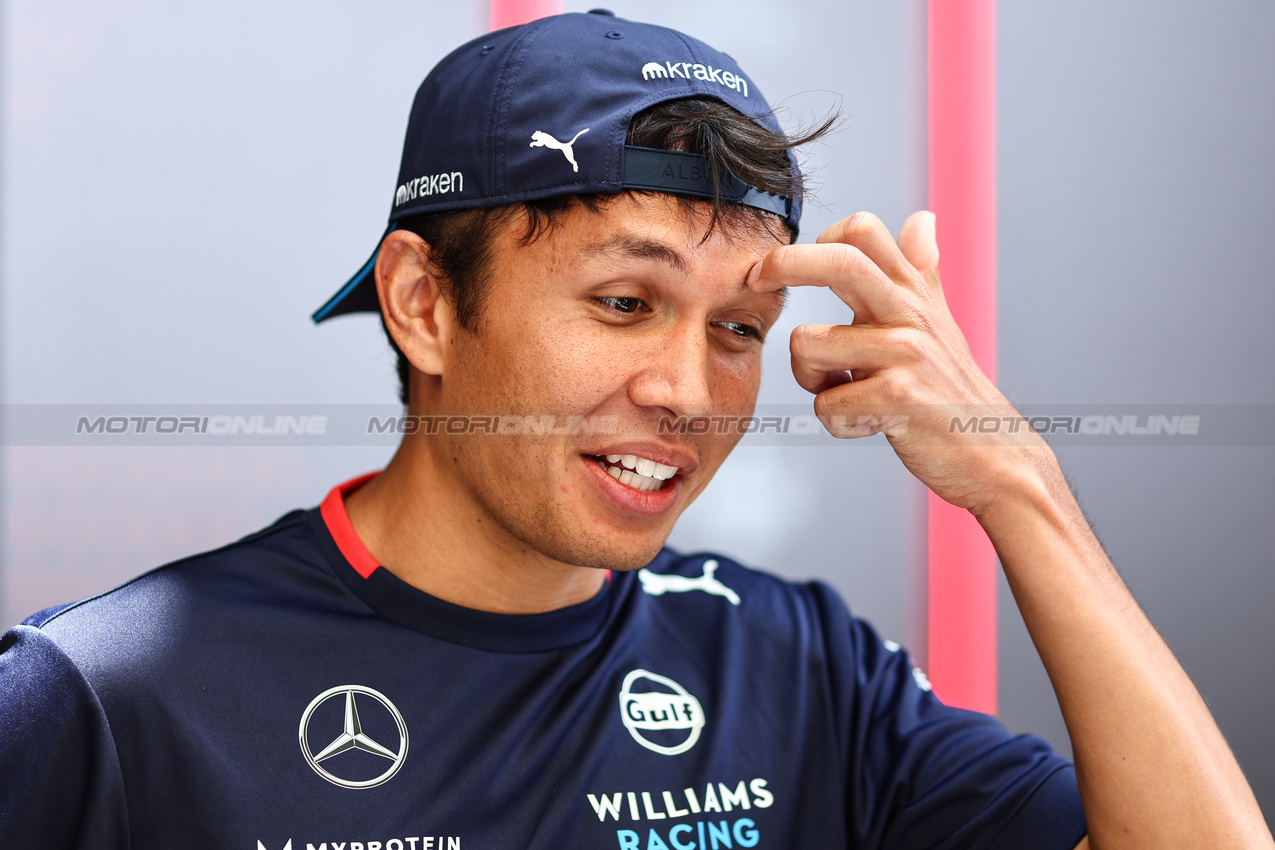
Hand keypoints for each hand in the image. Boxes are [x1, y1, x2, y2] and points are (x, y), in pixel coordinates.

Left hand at [748, 210, 1049, 513]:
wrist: (992, 454)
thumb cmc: (950, 390)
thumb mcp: (938, 322)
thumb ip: (922, 271)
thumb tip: (921, 219)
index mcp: (912, 293)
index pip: (864, 231)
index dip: (817, 237)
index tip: (788, 262)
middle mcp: (910, 314)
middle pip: (841, 261)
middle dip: (785, 264)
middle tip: (756, 278)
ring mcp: (905, 354)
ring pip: (807, 346)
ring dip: (813, 380)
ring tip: (850, 393)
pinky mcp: (897, 397)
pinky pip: (824, 405)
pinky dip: (839, 423)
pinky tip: (870, 423)